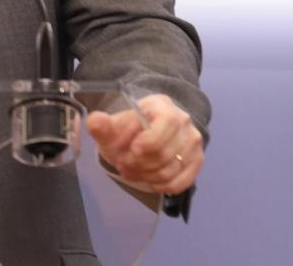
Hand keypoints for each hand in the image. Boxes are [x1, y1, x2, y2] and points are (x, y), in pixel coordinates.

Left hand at [86, 93, 202, 195]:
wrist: (140, 136)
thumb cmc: (126, 130)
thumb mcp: (111, 127)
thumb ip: (101, 125)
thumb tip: (95, 121)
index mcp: (163, 106)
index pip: (167, 123)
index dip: (150, 141)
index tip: (132, 150)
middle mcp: (184, 122)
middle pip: (166, 151)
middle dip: (140, 163)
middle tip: (123, 165)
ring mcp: (193, 142)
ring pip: (172, 168)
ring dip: (148, 176)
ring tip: (131, 172)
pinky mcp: (197, 161)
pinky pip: (182, 181)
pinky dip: (162, 185)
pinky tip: (148, 181)